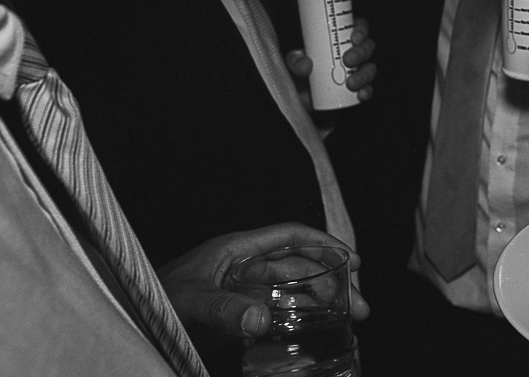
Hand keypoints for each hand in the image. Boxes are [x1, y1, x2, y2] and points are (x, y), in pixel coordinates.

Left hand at [157, 223, 369, 339]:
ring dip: (321, 303)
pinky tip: (315, 331)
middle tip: (358, 306)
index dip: (323, 243)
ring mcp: (242, 294)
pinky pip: (275, 316)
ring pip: (292, 293)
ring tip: (347, 319)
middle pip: (299, 268)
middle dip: (332, 282)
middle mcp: (244, 269)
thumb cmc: (153, 297)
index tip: (351, 259)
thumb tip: (262, 318)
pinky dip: (298, 321)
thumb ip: (222, 308)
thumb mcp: (187, 299)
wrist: (130, 321)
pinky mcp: (238, 318)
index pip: (289, 236)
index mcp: (236, 250)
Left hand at [285, 17, 377, 107]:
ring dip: (364, 74)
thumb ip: (295, 61)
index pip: (358, 27)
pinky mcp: (357, 88)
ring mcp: (356, 71)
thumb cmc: (299, 71)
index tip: (354, 38)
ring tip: (351, 83)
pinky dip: (366, 91)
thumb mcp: (293, 62)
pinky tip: (361, 94)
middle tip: (347, 60)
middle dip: (361, 53)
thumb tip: (307, 64)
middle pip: (367, 47)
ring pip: (370, 68)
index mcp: (340, 39)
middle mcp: (352, 52)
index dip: (361, 30)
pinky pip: (368, 88)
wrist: (298, 96)